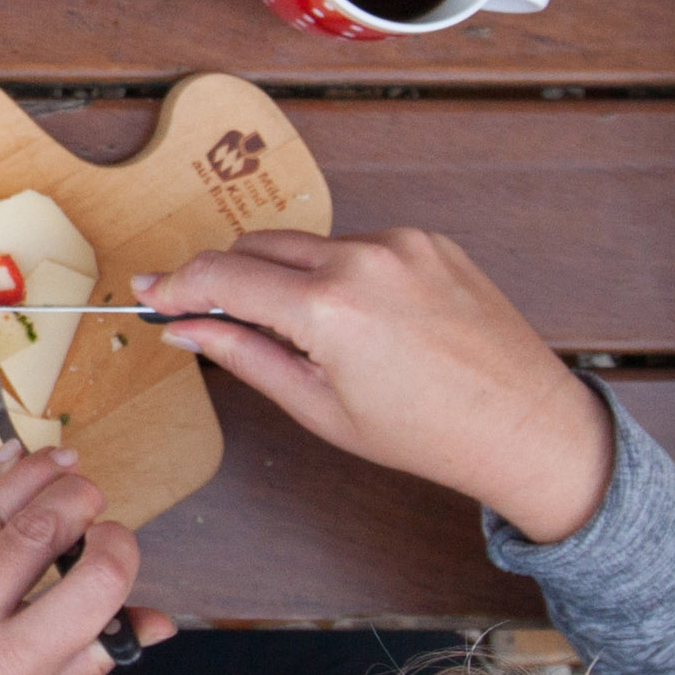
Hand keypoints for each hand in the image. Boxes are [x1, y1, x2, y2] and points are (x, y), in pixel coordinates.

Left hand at [0, 447, 172, 674]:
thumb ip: (94, 657)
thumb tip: (159, 621)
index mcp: (12, 665)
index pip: (94, 582)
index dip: (120, 548)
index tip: (117, 538)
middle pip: (39, 529)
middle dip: (77, 498)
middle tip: (92, 492)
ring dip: (31, 476)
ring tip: (60, 462)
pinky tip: (7, 464)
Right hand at [136, 228, 613, 540]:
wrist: (525, 425)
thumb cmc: (427, 434)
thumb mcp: (320, 408)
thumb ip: (244, 357)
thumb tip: (187, 329)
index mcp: (330, 307)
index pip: (223, 277)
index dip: (176, 285)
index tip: (150, 294)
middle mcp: (364, 258)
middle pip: (256, 246)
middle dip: (225, 278)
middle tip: (208, 318)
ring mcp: (401, 243)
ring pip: (307, 244)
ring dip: (286, 276)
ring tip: (307, 336)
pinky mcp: (429, 240)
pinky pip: (358, 245)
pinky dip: (339, 273)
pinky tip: (362, 322)